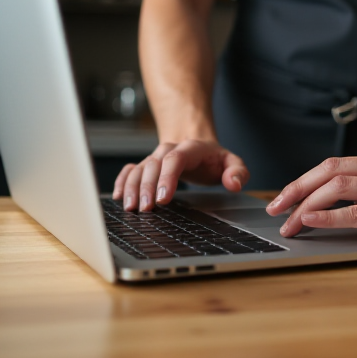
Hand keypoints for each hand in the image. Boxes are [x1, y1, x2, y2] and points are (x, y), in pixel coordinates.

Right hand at [112, 139, 247, 211]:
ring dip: (132, 187)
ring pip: (139, 168)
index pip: (175, 159)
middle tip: (146, 209)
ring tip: (131, 208)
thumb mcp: (233, 163)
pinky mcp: (148, 166)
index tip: (163, 199)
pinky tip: (118, 197)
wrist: (200, 148)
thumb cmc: (215, 160)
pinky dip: (122, 181)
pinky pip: (130, 170)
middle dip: (148, 187)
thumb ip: (238, 172)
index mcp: (191, 148)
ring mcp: (156, 158)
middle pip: (154, 164)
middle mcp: (170, 150)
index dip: (167, 177)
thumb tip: (234, 184)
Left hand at [266, 154, 356, 249]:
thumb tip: (335, 202)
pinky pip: (354, 213)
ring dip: (306, 205)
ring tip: (289, 223)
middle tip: (275, 208)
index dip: (304, 179)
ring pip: (337, 188)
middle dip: (296, 189)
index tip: (284, 196)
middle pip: (328, 171)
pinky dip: (327, 217)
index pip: (333, 164)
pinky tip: (311, 222)